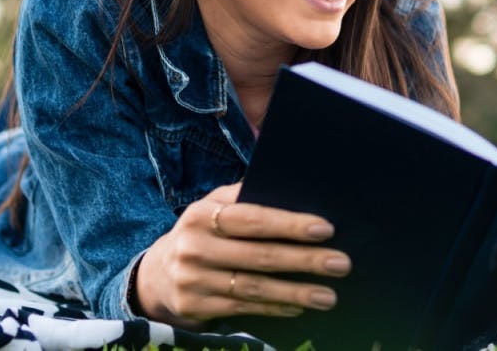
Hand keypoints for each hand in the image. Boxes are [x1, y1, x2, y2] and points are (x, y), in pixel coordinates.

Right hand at [134, 183, 350, 327]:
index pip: (252, 219)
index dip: (289, 224)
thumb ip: (242, 197)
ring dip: (296, 292)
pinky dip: (275, 308)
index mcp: (202, 215)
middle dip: (304, 260)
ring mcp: (193, 280)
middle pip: (259, 256)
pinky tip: (299, 307)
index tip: (325, 229)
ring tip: (329, 295)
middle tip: (340, 263)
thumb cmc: (201, 234)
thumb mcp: (211, 208)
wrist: (156, 275)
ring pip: (254, 287)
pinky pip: (244, 308)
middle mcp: (194, 247)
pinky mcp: (195, 307)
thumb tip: (291, 187)